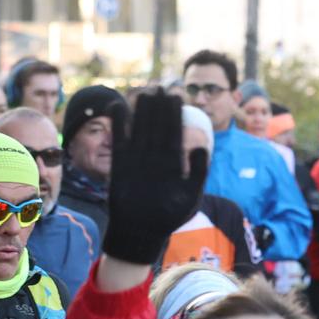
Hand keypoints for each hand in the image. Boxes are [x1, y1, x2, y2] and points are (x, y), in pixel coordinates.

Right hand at [101, 90, 207, 265]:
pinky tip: (117, 106)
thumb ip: (198, 172)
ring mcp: (138, 158)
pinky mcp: (120, 163)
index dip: (175, 115)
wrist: (142, 231)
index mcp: (175, 162)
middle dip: (160, 108)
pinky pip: (119, 139)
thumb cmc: (170, 217)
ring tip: (144, 92)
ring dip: (141, 112)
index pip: (175, 133)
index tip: (177, 96)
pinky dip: (118, 124)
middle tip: (161, 88)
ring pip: (140, 130)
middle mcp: (156, 157)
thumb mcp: (190, 196)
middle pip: (158, 127)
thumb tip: (201, 147)